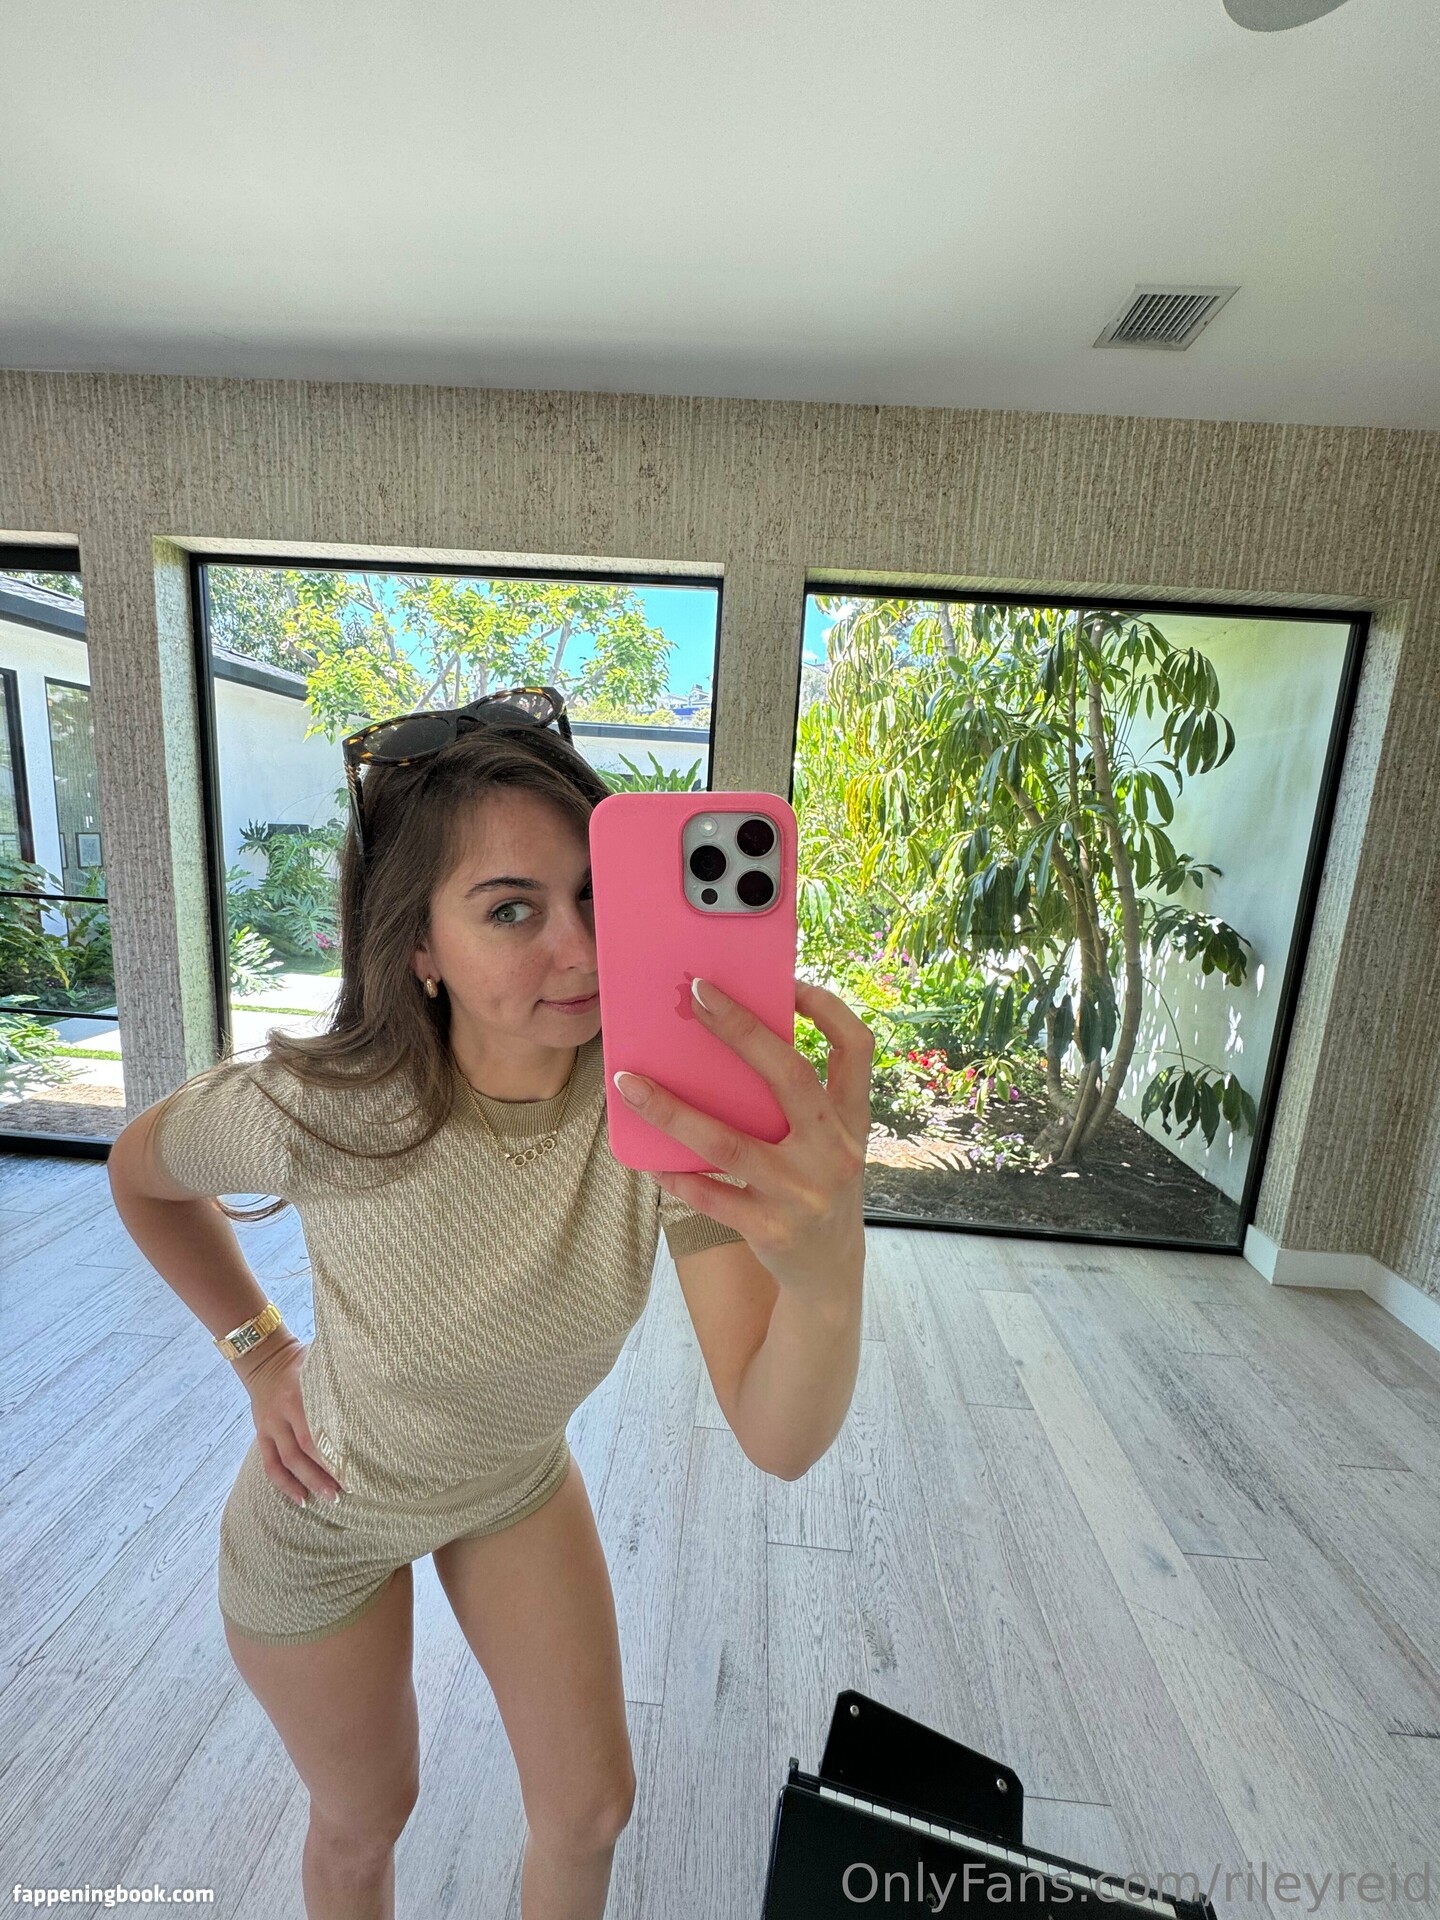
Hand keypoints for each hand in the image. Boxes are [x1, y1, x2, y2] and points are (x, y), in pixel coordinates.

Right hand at [241, 1336, 343, 1505]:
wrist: (264, 1357)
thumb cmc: (303, 1360)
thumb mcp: (321, 1361)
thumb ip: (342, 1374)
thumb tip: (376, 1383)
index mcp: (302, 1392)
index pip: (320, 1427)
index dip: (337, 1448)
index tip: (358, 1464)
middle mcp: (285, 1411)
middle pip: (305, 1448)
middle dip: (326, 1472)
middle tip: (347, 1489)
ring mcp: (271, 1425)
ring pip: (288, 1461)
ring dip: (309, 1482)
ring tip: (330, 1498)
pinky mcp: (262, 1434)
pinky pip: (271, 1464)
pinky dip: (284, 1484)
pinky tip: (301, 1498)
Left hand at [613, 974, 874, 1301]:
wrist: (830, 1275)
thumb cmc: (816, 1187)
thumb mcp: (827, 1143)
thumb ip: (799, 1101)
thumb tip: (729, 1041)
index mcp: (852, 1120)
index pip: (857, 1048)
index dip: (827, 1009)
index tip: (788, 981)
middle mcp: (835, 1151)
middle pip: (790, 1076)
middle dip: (742, 1030)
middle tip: (696, 994)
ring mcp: (804, 1193)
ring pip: (729, 1143)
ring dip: (673, 1109)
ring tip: (628, 1082)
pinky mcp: (771, 1229)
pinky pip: (710, 1195)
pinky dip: (675, 1173)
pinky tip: (646, 1157)